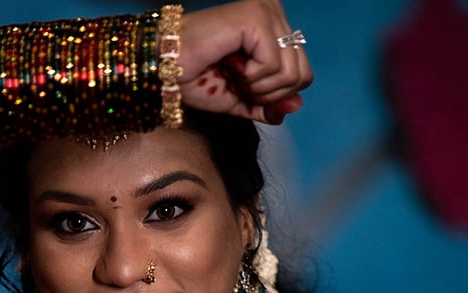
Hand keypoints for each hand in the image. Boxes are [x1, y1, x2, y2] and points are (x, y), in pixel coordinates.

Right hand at [179, 0, 312, 123]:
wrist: (164, 67)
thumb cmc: (195, 77)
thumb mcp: (241, 99)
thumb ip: (270, 104)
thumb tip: (297, 106)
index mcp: (275, 27)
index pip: (303, 73)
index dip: (275, 95)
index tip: (242, 85)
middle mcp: (274, 12)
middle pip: (302, 75)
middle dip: (267, 94)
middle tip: (236, 82)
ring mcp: (266, 12)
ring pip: (291, 73)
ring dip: (257, 87)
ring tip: (231, 73)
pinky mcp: (256, 18)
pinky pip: (273, 66)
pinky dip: (251, 78)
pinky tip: (229, 66)